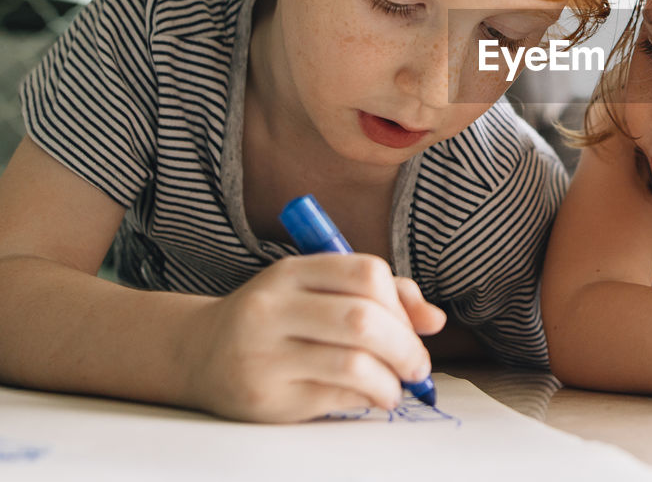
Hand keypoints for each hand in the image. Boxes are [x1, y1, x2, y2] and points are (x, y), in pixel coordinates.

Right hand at [179, 254, 446, 421]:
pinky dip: (368, 397)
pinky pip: (336, 396)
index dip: (401, 303)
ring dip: (391, 379)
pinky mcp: (266, 398)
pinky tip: (372, 397)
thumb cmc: (277, 319)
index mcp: (292, 272)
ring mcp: (265, 354)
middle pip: (363, 319)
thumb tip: (434, 320)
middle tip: (419, 366)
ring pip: (353, 363)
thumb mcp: (316, 290)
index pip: (366, 273)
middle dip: (406, 346)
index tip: (414, 326)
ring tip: (397, 386)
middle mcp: (273, 308)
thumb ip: (379, 296)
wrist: (197, 354)